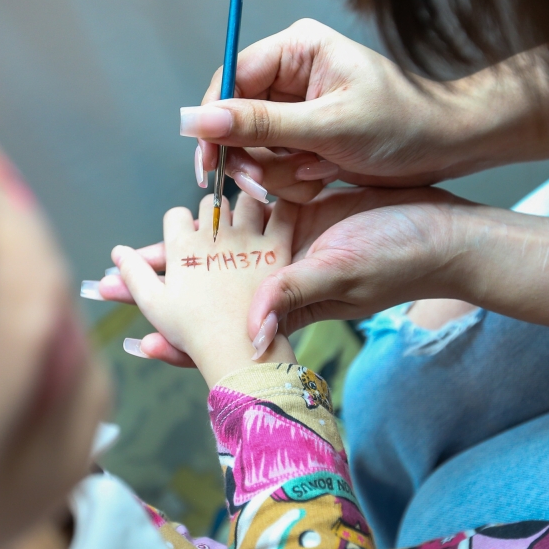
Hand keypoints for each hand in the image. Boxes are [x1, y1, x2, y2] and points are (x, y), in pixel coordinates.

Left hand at [93, 187, 466, 363]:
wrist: (444, 233)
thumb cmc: (401, 258)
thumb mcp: (344, 275)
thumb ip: (294, 297)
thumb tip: (250, 334)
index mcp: (283, 302)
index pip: (221, 329)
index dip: (181, 340)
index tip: (136, 345)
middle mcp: (277, 280)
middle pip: (207, 289)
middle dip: (160, 287)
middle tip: (104, 284)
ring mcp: (287, 249)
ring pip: (222, 252)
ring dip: (182, 249)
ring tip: (136, 249)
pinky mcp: (299, 218)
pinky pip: (252, 218)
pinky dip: (222, 215)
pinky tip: (195, 203)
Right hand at [110, 193, 297, 385]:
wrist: (238, 348)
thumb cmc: (192, 331)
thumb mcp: (153, 304)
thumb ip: (133, 274)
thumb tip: (116, 252)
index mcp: (181, 245)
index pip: (175, 215)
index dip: (178, 225)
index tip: (183, 238)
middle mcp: (213, 234)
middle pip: (209, 205)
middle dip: (210, 215)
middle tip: (216, 232)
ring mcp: (247, 239)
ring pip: (245, 203)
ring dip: (244, 209)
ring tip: (245, 225)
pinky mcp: (277, 248)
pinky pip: (282, 215)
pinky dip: (280, 211)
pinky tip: (277, 216)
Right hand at [179, 20, 548, 199]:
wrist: (447, 149)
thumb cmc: (403, 126)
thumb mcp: (327, 127)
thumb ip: (259, 125)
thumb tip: (198, 121)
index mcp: (296, 50)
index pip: (230, 80)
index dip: (214, 123)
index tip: (209, 161)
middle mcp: (290, 74)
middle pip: (235, 119)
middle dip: (251, 157)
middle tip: (262, 185)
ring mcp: (295, 107)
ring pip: (252, 147)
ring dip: (276, 173)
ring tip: (312, 178)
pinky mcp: (303, 136)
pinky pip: (273, 163)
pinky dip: (292, 180)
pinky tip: (321, 179)